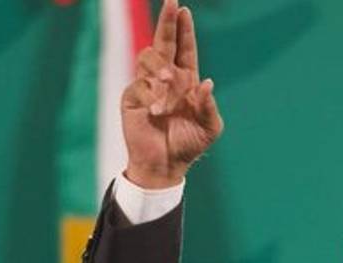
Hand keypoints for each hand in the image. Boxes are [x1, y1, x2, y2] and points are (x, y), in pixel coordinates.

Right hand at [121, 0, 222, 188]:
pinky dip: (151, 93)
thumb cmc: (188, 145)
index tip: (184, 10)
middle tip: (171, 3)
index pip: (185, 49)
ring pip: (149, 58)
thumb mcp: (209, 128)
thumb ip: (209, 106)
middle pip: (164, 42)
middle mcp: (166, 78)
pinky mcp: (132, 97)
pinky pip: (139, 84)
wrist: (165, 165)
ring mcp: (147, 86)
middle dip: (167, 22)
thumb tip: (206, 82)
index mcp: (186, 81)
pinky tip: (156, 110)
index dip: (184, 30)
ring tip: (168, 81)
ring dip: (160, 66)